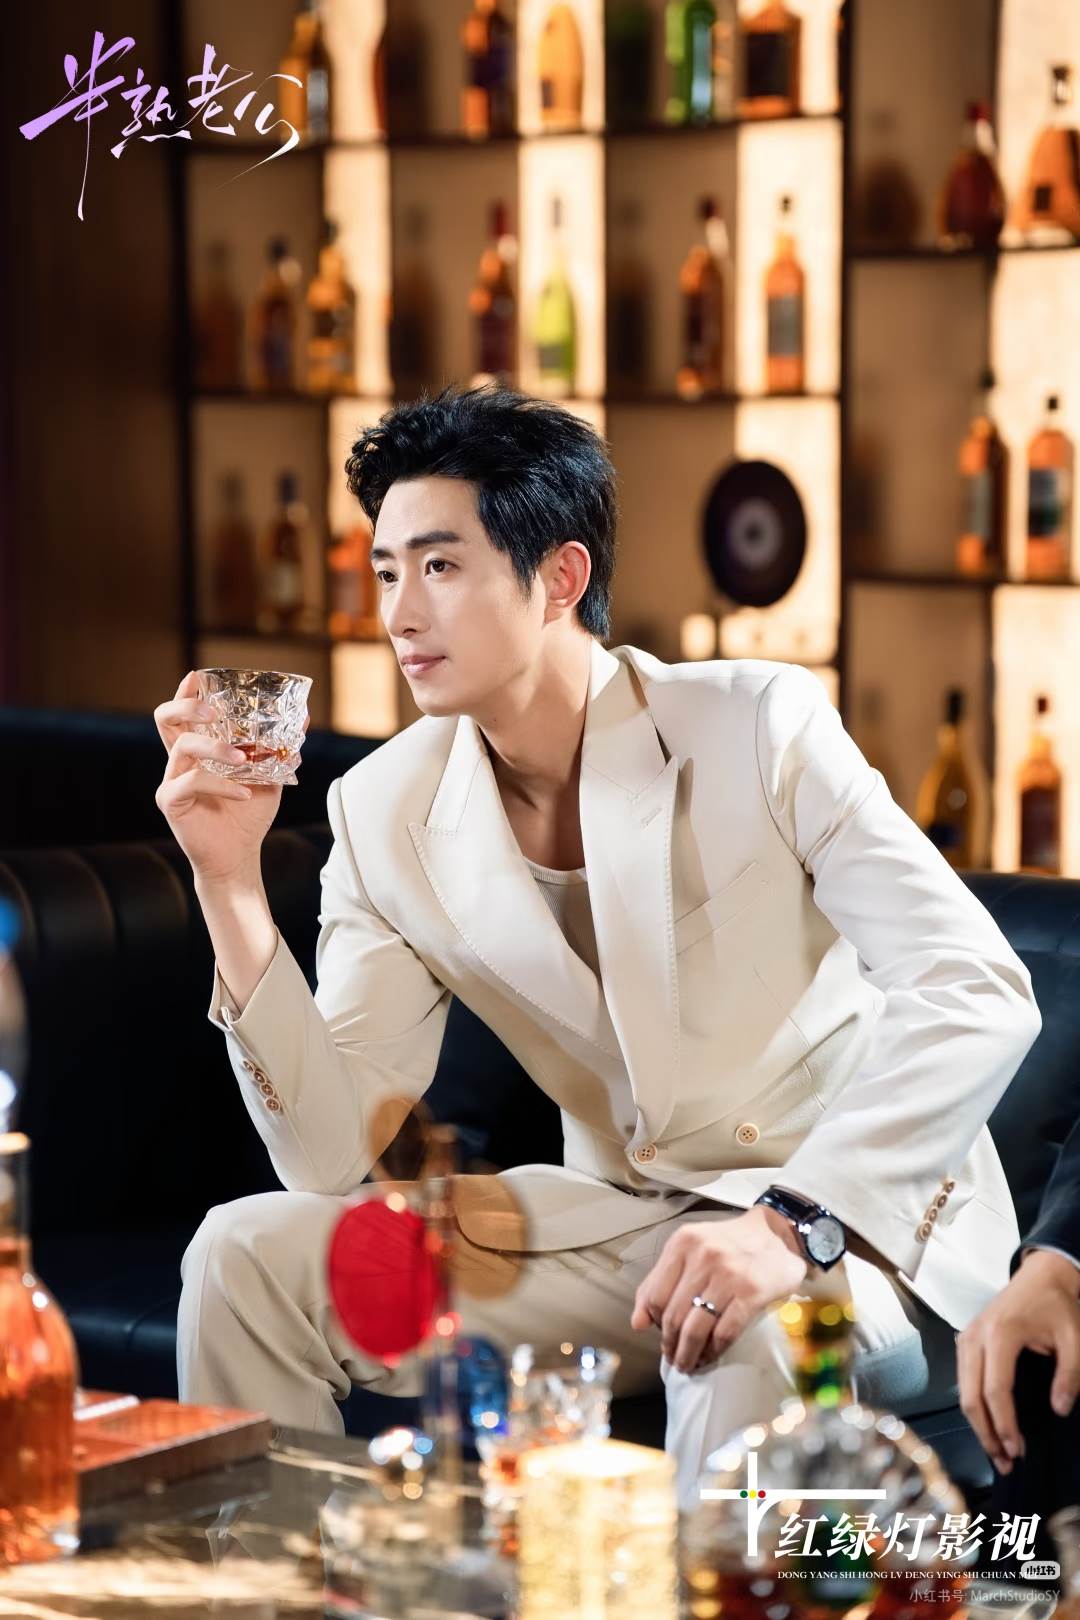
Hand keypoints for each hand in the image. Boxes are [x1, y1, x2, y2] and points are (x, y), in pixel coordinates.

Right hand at [153, 670, 307, 886]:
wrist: (239, 855)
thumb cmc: (248, 814)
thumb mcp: (271, 776)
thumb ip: (280, 749)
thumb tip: (304, 719)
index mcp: (198, 751)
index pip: (183, 714)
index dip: (186, 692)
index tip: (198, 676)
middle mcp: (179, 761)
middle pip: (166, 719)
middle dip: (187, 705)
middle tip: (213, 709)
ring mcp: (171, 779)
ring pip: (184, 746)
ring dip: (217, 747)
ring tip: (244, 759)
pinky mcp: (171, 801)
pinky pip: (193, 780)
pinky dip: (222, 783)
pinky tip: (244, 793)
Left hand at [630, 1206, 808, 1374]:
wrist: (777, 1233)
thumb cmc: (728, 1244)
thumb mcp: (690, 1250)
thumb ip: (660, 1280)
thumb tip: (637, 1323)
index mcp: (683, 1243)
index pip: (654, 1295)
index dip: (655, 1323)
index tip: (661, 1336)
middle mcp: (703, 1256)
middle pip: (674, 1315)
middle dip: (670, 1345)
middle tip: (673, 1358)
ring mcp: (729, 1275)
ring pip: (696, 1328)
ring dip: (688, 1354)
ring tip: (688, 1364)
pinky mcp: (752, 1293)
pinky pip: (724, 1332)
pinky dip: (714, 1350)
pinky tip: (710, 1356)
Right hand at [956, 1248, 1079, 1474]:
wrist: (1041, 1275)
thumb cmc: (1058, 1304)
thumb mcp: (1075, 1337)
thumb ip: (1070, 1374)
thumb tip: (1059, 1410)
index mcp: (1001, 1333)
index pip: (995, 1389)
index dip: (1005, 1424)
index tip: (1018, 1450)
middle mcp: (975, 1336)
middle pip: (970, 1395)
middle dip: (986, 1433)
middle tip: (1005, 1462)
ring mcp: (966, 1337)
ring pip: (962, 1390)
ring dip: (978, 1424)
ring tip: (997, 1452)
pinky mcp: (966, 1340)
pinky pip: (963, 1380)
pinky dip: (974, 1407)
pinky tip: (989, 1426)